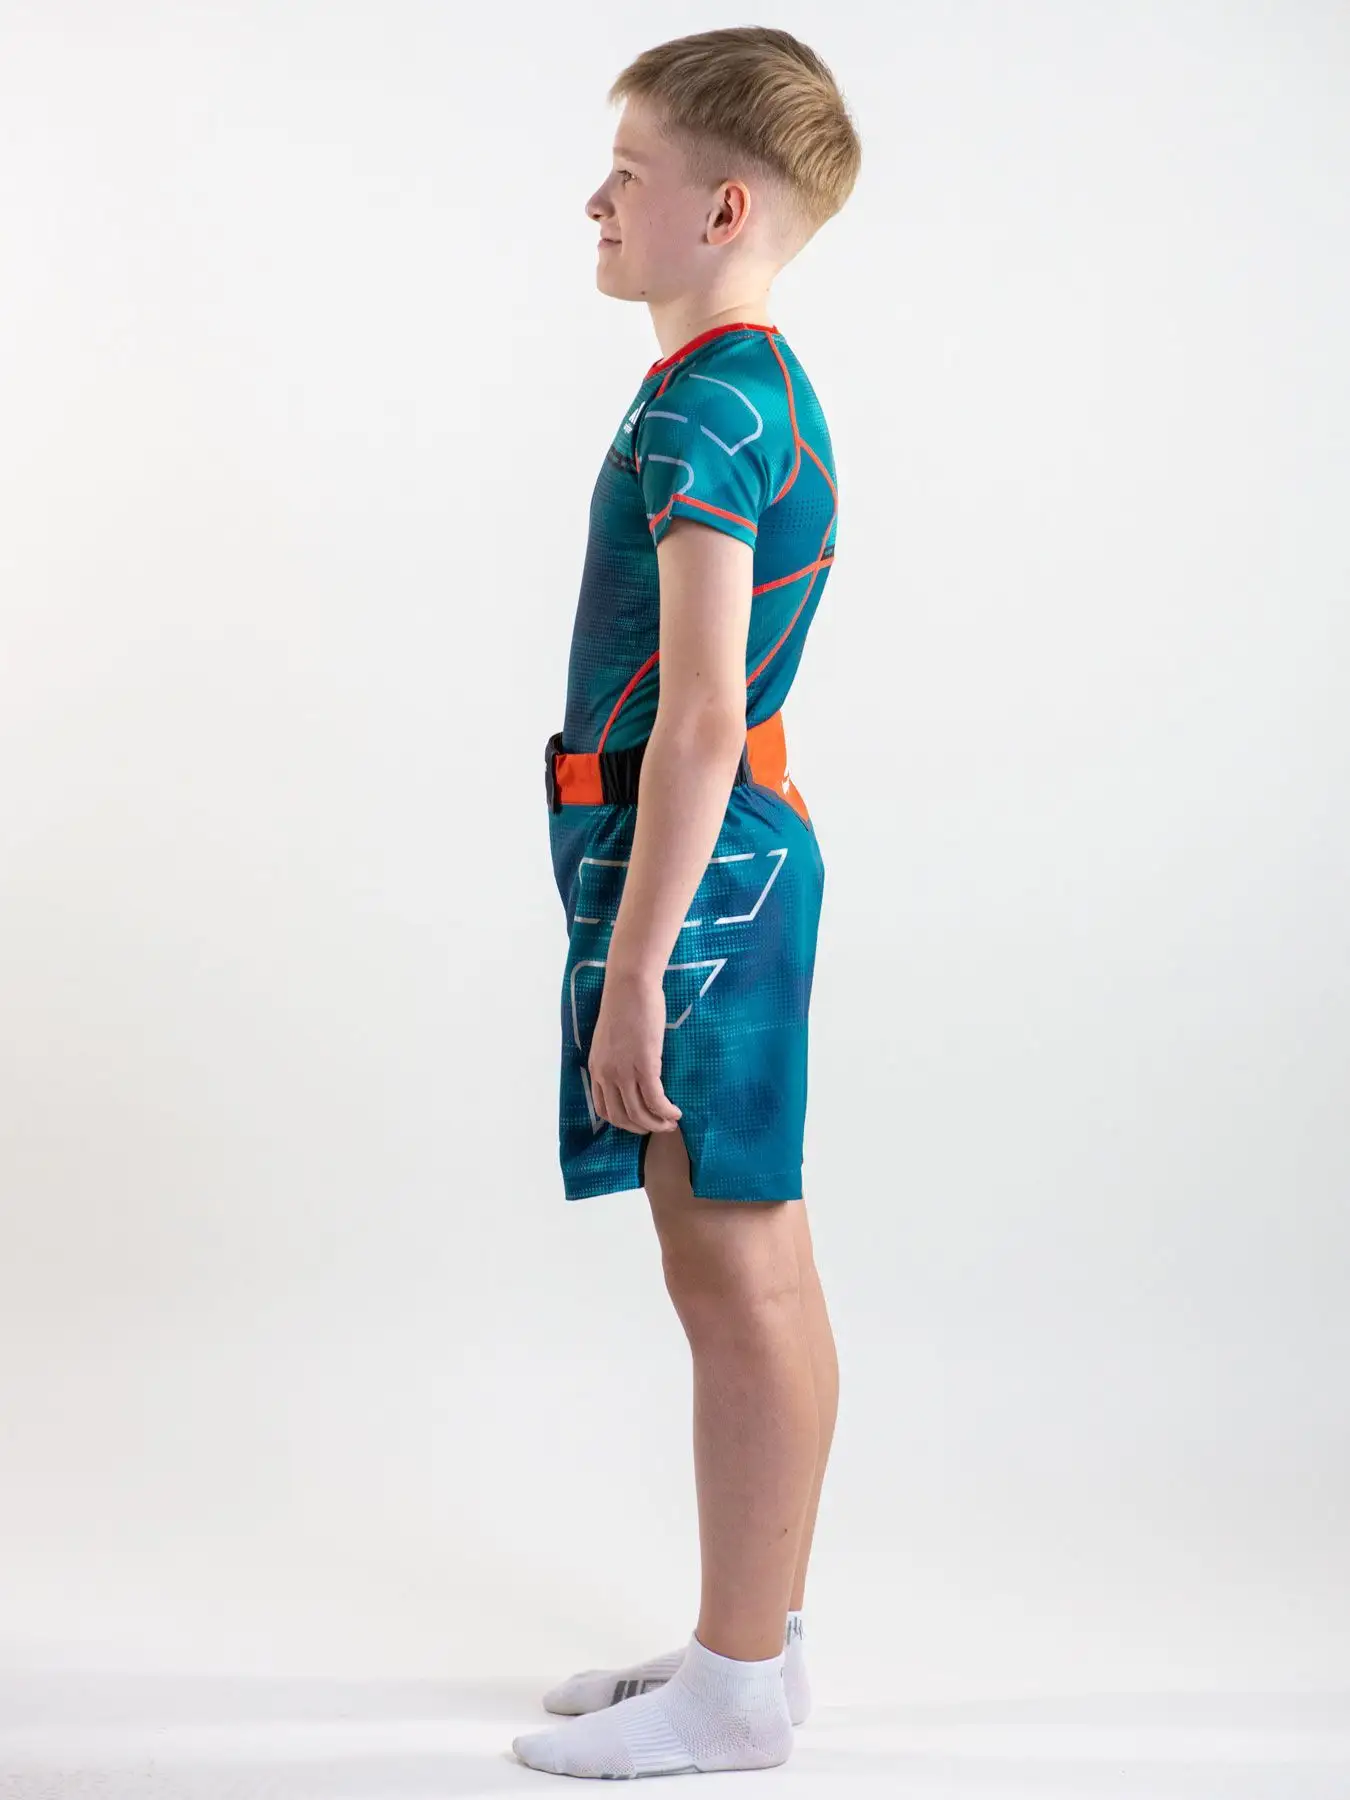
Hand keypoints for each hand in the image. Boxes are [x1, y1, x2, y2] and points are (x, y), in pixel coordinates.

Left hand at [588, 967, 682, 1134]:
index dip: (623, 1122)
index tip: (639, 1121)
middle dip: (641, 1128)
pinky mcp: (644, 1065)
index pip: (603, 1110)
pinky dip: (667, 1111)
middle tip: (659, 1126)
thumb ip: (616, 1060)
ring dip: (657, 1124)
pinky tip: (676, 1112)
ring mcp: (624, 1072)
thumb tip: (632, 1075)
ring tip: (672, 1122)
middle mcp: (606, 1074)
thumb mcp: (611, 1039)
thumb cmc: (625, 1006)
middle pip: (621, 1118)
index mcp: (596, 1069)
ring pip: (639, 1114)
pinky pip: (655, 1100)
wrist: (630, 986)